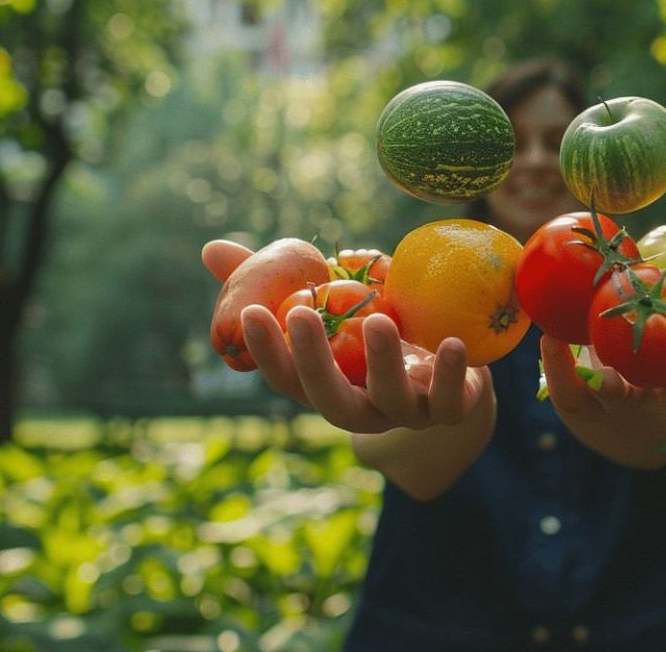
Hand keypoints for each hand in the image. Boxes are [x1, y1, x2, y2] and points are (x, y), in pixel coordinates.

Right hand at [202, 239, 489, 433]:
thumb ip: (279, 282)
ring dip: (381, 363)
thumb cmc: (376, 331)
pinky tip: (454, 343)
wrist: (452, 368)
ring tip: (379, 321)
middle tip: (300, 314)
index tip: (252, 312)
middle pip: (329, 400)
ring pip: (388, 403)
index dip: (267, 351)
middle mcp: (360, 408)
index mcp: (326, 386)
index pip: (286, 379)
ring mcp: (405, 414)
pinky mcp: (450, 412)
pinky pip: (451, 403)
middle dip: (312, 360)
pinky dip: (453, 375)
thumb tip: (211, 251)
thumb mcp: (333, 302)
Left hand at [539, 231, 665, 421]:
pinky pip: (566, 394)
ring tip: (575, 340)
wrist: (640, 427)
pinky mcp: (580, 412)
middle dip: (663, 366)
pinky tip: (547, 336)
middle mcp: (661, 404)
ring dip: (591, 374)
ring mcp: (619, 412)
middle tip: (646, 339)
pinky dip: (555, 367)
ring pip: (607, 398)